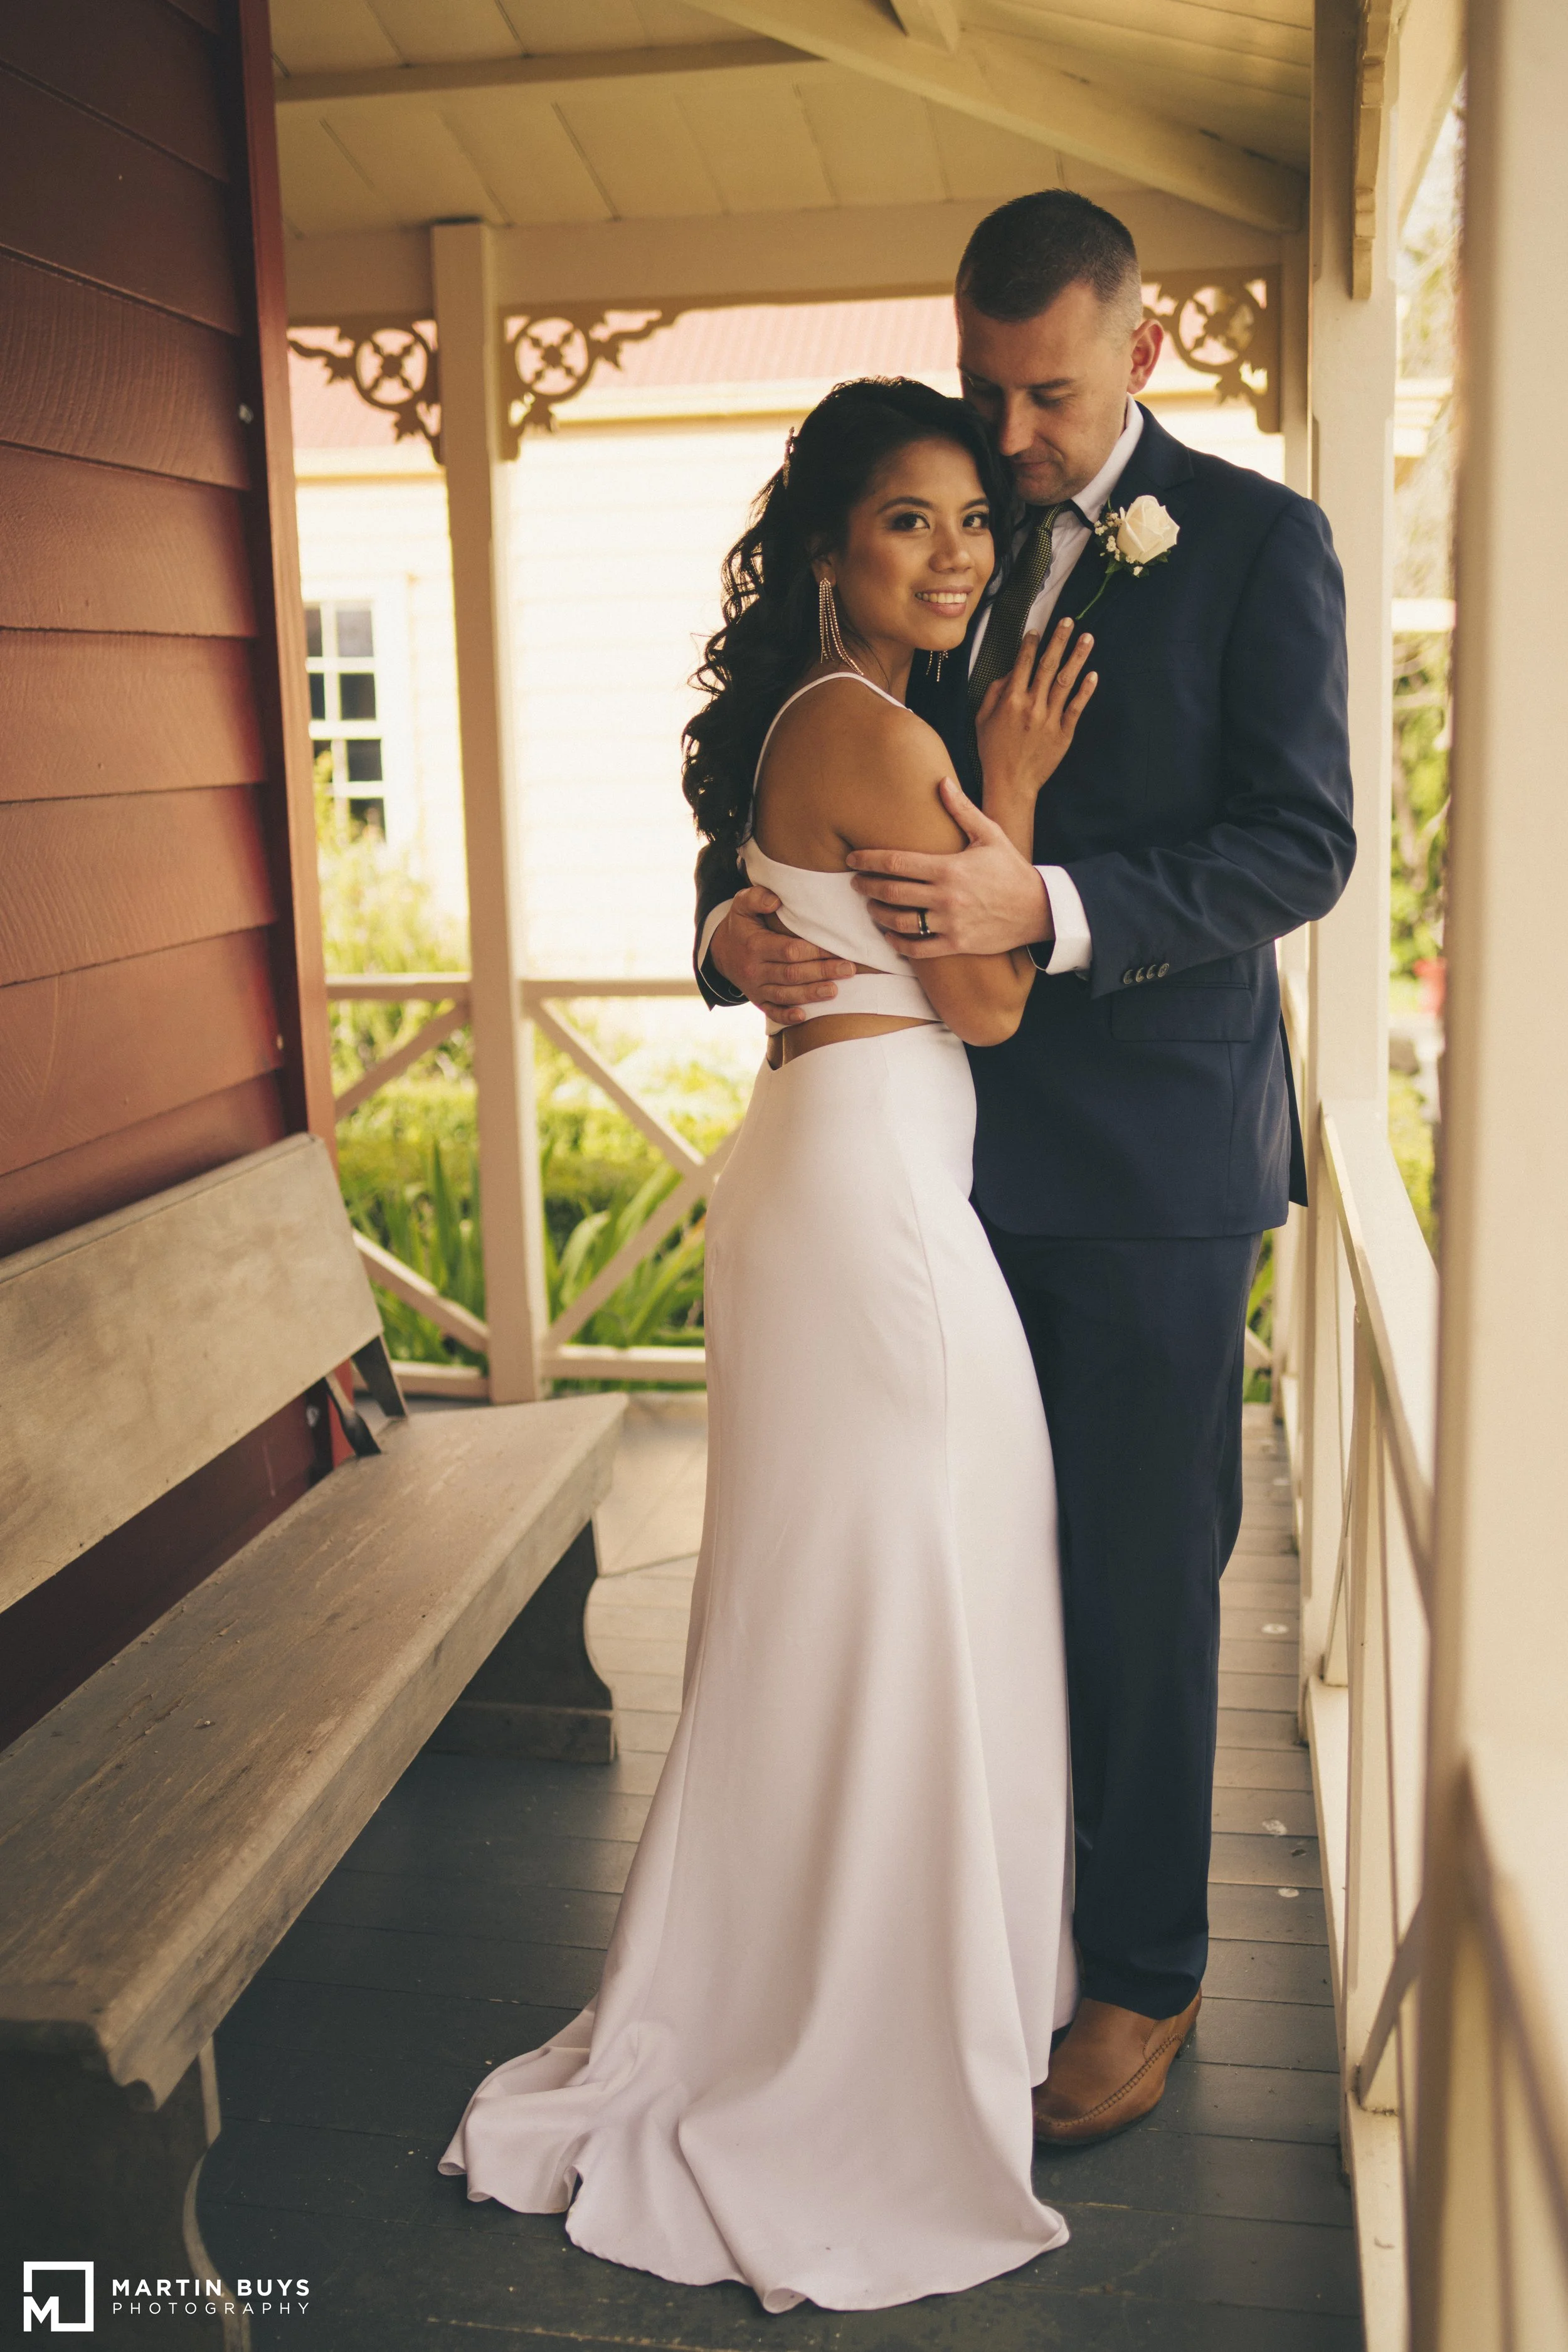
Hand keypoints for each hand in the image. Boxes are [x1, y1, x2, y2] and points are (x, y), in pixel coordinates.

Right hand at [709, 884, 855, 1022]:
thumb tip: (776, 900)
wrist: (720, 950)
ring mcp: (755, 988)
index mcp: (755, 945)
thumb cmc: (741, 925)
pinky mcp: (757, 999)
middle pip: (792, 974)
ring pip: (785, 994)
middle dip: (822, 972)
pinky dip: (786, 1016)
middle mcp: (754, 970)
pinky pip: (771, 1011)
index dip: (815, 951)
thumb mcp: (741, 905)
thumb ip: (756, 898)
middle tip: (848, 969)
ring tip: (835, 991)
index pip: (789, 950)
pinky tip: (804, 1016)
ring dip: (811, 994)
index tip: (838, 948)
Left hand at [846, 778, 1051, 958]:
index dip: (868, 860)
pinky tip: (890, 936)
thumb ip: (962, 810)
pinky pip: (918, 949)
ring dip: (878, 915)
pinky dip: (899, 944)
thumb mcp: (990, 834)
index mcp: (949, 867)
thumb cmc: (1011, 869)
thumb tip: (941, 782)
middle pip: (891, 892)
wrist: (1039, 909)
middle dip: (866, 887)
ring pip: (900, 922)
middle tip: (855, 883)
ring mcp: (950, 923)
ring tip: (870, 907)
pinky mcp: (956, 944)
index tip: (852, 859)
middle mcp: (946, 896)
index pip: (897, 862)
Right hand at [975, 615, 1096, 817]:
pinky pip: (1076, 707)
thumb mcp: (982, 720)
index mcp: (1011, 700)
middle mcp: (1032, 705)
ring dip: (1077, 657)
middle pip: (1048, 665)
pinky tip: (1093, 674)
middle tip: (1068, 621)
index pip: (1023, 664)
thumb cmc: (993, 751)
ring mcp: (1049, 719)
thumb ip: (994, 693)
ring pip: (1066, 681)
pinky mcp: (1063, 733)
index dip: (1031, 644)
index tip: (1037, 630)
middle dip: (1058, 640)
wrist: (1011, 783)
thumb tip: (1009, 673)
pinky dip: (1085, 690)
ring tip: (1087, 638)